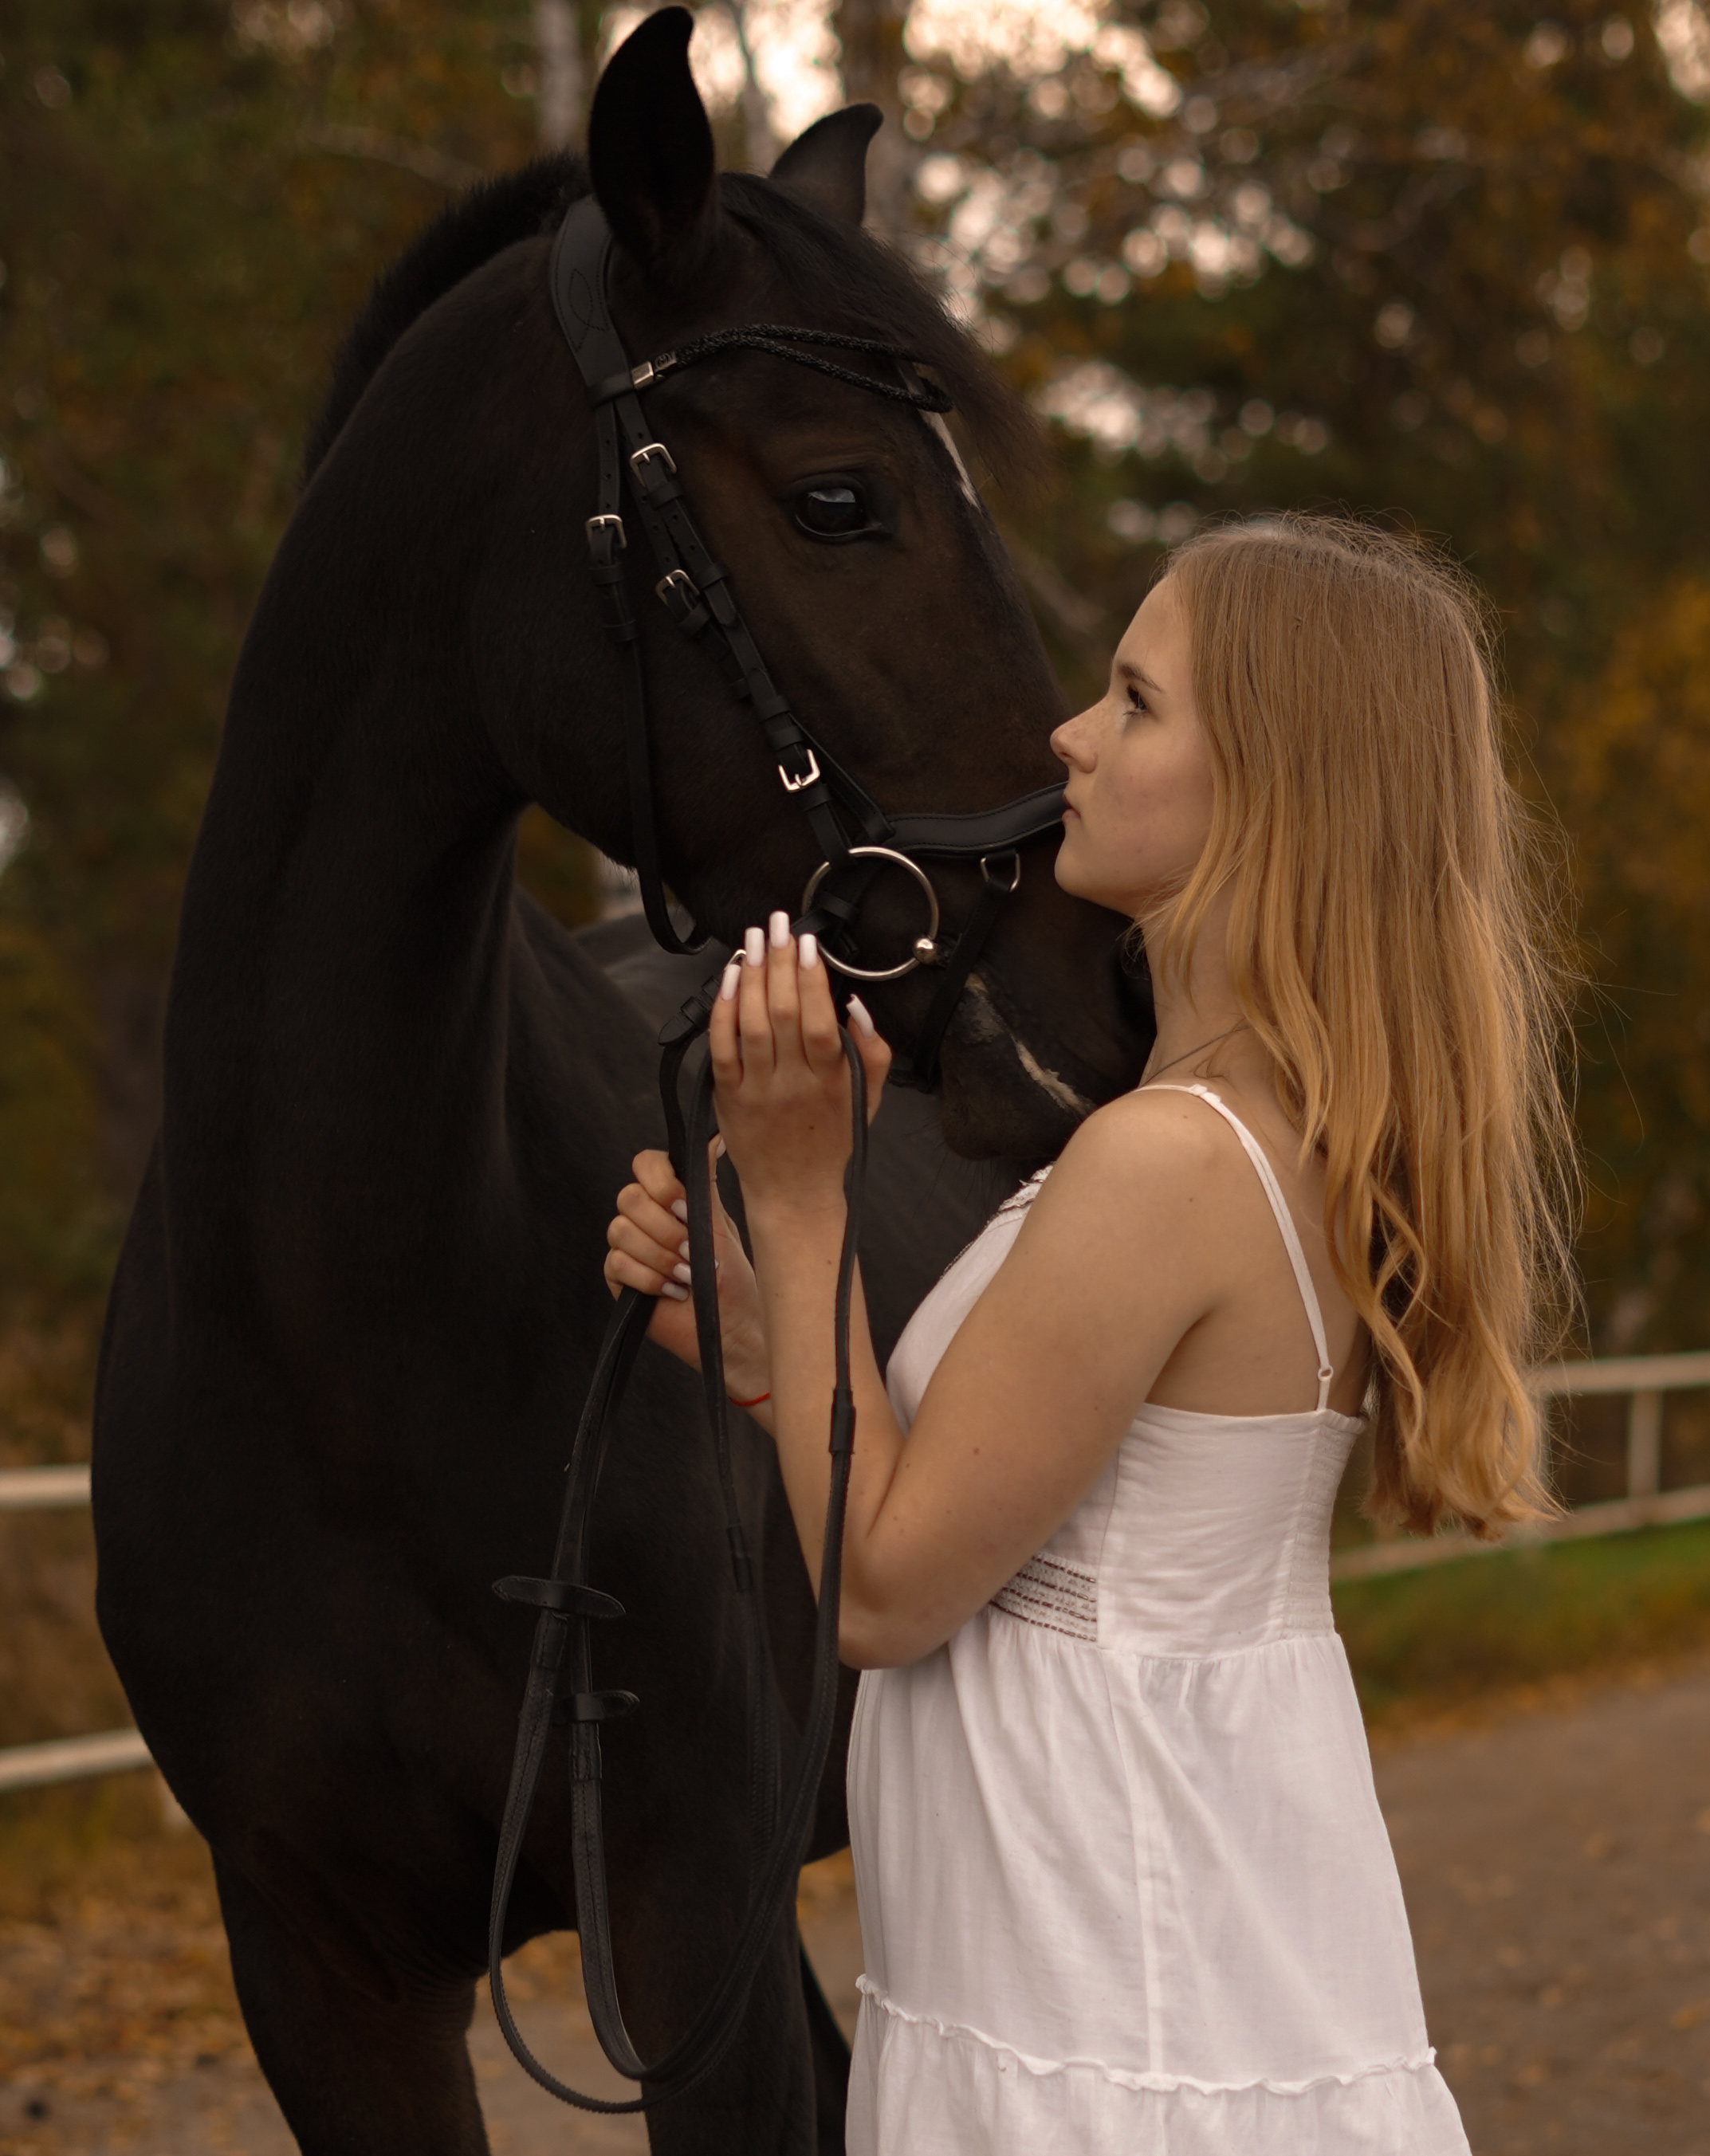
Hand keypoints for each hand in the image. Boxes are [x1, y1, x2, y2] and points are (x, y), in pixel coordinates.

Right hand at [603, 1144, 771, 1408]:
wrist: (730, 1328)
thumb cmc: (733, 1277)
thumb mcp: (720, 1225)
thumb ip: (706, 1182)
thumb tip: (715, 1137)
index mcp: (671, 1195)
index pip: (646, 1164)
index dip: (661, 1183)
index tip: (686, 1208)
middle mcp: (646, 1216)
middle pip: (629, 1197)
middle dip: (665, 1228)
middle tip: (692, 1252)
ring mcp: (629, 1246)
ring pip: (620, 1231)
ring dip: (660, 1256)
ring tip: (689, 1277)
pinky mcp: (619, 1277)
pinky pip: (616, 1264)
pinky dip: (648, 1279)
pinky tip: (673, 1291)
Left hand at [709, 913, 890, 1214]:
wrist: (795, 1191)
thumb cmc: (834, 1140)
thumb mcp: (868, 1098)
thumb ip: (872, 1050)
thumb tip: (856, 1005)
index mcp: (830, 1082)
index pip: (818, 1021)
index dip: (812, 978)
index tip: (807, 942)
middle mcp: (792, 1085)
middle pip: (782, 1014)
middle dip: (779, 963)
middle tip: (776, 925)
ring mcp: (757, 1091)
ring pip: (750, 1025)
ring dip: (751, 977)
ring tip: (752, 940)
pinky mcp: (728, 1097)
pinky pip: (721, 1048)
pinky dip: (723, 1011)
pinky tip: (730, 979)